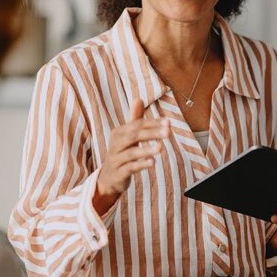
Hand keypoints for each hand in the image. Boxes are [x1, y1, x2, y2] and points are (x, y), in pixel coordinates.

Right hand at [94, 99, 168, 213]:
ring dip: (146, 150)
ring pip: (131, 153)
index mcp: (119, 133)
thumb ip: (134, 119)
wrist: (108, 177)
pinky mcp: (118, 173)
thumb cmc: (121, 153)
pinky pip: (130, 168)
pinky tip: (152, 162)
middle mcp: (115, 144)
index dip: (153, 123)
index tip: (169, 123)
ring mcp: (116, 159)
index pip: (137, 125)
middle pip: (133, 136)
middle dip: (151, 133)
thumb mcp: (127, 136)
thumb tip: (138, 98)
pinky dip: (141, 164)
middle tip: (168, 132)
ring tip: (161, 148)